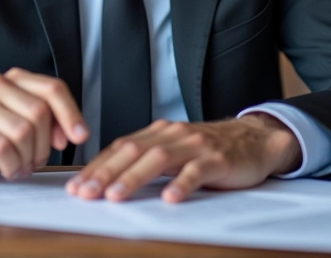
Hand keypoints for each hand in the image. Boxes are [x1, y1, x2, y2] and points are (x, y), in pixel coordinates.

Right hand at [0, 68, 88, 178]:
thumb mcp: (12, 115)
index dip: (70, 113)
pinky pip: (2, 148)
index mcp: (12, 78)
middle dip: (44, 145)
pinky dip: (12, 166)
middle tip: (36, 161)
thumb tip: (70, 133)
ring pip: (22, 132)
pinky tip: (9, 170)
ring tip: (21, 167)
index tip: (80, 137)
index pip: (52, 88)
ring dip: (28, 159)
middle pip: (40, 113)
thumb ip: (41, 117)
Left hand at [65, 113, 300, 202]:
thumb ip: (148, 160)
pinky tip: (171, 199)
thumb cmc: (209, 150)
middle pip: (133, 151)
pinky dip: (182, 184)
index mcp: (159, 133)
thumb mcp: (175, 150)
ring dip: (134, 178)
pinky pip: (197, 171)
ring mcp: (195, 145)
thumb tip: (111, 180)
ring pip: (159, 159)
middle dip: (106, 173)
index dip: (97, 166)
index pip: (121, 147)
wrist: (254, 139)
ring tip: (115, 197)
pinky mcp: (217, 160)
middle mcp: (173, 134)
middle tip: (84, 193)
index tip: (76, 185)